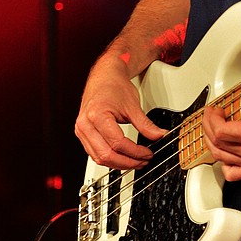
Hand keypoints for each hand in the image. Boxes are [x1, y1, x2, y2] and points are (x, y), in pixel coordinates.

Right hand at [74, 53, 165, 169]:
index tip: (147, 153)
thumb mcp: (133, 105)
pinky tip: (122, 158)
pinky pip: (94, 153)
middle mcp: (85, 125)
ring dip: (118, 164)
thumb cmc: (114, 86)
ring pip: (98, 158)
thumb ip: (146, 124)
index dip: (135, 152)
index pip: (117, 143)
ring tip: (135, 162)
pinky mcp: (82, 133)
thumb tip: (159, 136)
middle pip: (106, 155)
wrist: (104, 76)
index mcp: (97, 116)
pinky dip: (109, 158)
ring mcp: (81, 130)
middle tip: (143, 161)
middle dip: (127, 162)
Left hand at [201, 97, 240, 181]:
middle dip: (208, 127)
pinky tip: (224, 150)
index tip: (213, 109)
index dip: (211, 119)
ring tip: (212, 129)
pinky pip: (231, 172)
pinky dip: (223, 162)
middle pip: (217, 143)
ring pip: (220, 157)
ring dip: (211, 142)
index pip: (222, 132)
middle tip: (210, 115)